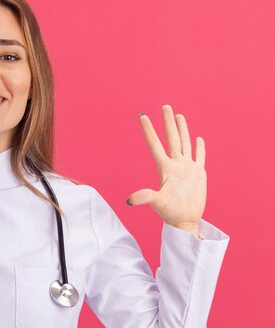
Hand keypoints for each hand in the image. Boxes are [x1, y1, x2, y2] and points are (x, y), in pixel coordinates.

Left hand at [126, 105, 205, 236]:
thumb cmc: (171, 213)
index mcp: (165, 168)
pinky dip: (199, 148)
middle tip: (164, 106)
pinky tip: (198, 138)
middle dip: (167, 123)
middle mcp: (175, 165)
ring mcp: (187, 169)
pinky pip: (199, 157)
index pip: (155, 145)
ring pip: (184, 144)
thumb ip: (145, 198)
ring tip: (178, 115)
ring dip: (182, 130)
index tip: (142, 116)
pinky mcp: (198, 174)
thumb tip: (129, 201)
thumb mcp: (158, 203)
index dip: (149, 130)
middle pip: (171, 139)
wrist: (185, 221)